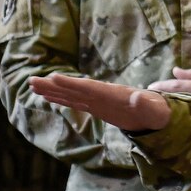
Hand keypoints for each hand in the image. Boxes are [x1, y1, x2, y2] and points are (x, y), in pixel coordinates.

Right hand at [31, 73, 172, 131]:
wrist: (157, 112)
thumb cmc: (157, 111)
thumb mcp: (156, 110)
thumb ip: (147, 104)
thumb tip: (139, 97)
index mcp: (112, 93)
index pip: (88, 87)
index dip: (72, 83)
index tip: (54, 77)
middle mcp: (101, 94)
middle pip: (73, 88)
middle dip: (54, 85)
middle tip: (32, 80)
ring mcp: (97, 100)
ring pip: (70, 94)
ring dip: (52, 91)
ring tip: (33, 85)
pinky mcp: (95, 107)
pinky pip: (74, 102)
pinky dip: (61, 100)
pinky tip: (48, 97)